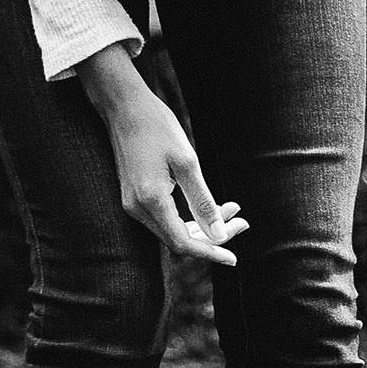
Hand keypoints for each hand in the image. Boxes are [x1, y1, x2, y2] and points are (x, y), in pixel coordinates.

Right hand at [81, 46, 245, 263]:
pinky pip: (165, 217)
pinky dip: (189, 216)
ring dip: (203, 226)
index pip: (182, 243)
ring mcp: (133, 203)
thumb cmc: (157, 128)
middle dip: (212, 236)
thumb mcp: (187, 163)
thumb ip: (203, 202)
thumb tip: (220, 235)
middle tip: (242, 222)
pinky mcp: (135, 196)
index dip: (210, 253)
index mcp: (150, 201)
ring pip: (173, 230)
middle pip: (178, 240)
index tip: (234, 260)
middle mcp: (137, 208)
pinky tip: (211, 205)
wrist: (124, 107)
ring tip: (233, 210)